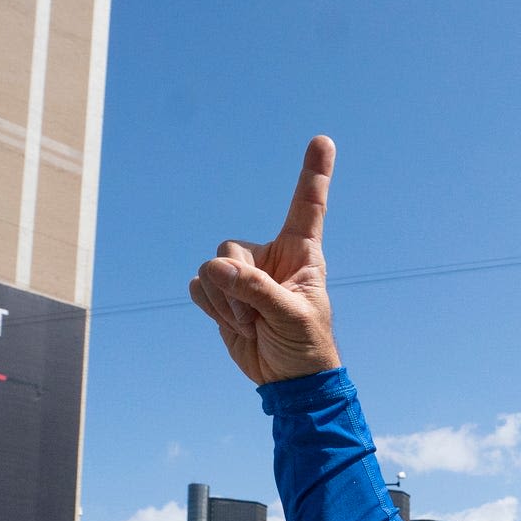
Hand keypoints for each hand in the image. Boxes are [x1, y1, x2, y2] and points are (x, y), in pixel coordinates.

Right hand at [190, 137, 338, 383]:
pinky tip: (232, 323)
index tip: (323, 140)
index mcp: (301, 254)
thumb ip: (256, 291)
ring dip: (224, 303)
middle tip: (258, 317)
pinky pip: (198, 287)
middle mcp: (271, 258)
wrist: (288, 381)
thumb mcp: (290, 317)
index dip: (314, 174)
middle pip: (231, 249)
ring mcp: (244, 277)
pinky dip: (209, 307)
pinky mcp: (222, 296)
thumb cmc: (305, 346)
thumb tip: (218, 269)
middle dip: (236, 286)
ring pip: (211, 270)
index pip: (307, 206)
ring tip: (251, 325)